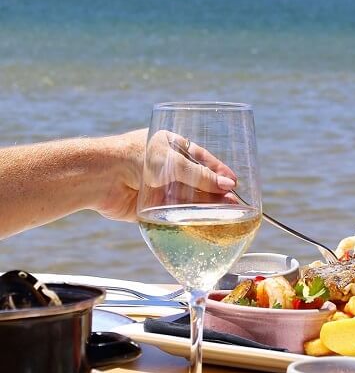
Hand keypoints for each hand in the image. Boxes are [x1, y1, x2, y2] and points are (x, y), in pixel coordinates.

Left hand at [96, 129, 237, 222]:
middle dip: (215, 192)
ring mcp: (157, 189)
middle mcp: (165, 168)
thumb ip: (200, 176)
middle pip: (196, 182)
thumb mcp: (173, 161)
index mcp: (170, 147)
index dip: (218, 170)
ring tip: (226, 215)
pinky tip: (203, 225)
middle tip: (234, 203)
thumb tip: (228, 186)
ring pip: (187, 200)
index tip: (234, 182)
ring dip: (205, 207)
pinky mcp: (149, 209)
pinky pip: (173, 216)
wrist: (101, 176)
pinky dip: (187, 220)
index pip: (201, 159)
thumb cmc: (135, 156)